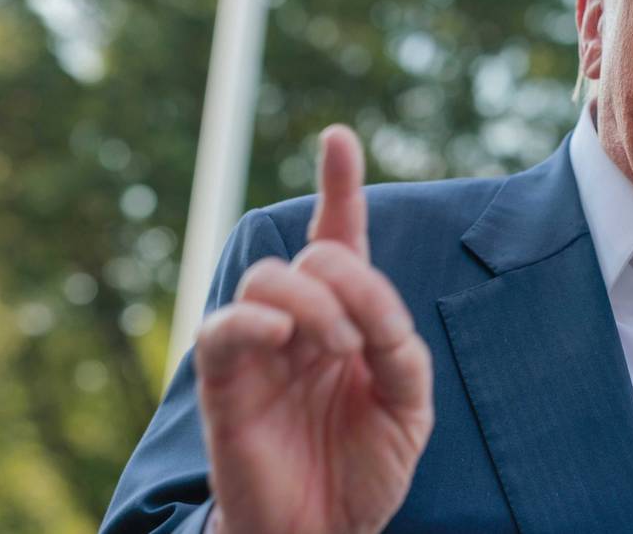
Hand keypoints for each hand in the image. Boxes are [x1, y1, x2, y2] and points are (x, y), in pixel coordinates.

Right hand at [195, 125, 433, 533]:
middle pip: (309, 258)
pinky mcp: (225, 382)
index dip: (340, 187)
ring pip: (268, 278)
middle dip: (344, 281)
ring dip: (312, 302)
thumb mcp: (408, 403)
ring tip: (336, 349)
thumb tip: (367, 306)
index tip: (339, 137)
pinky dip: (255, 321)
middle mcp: (301, 324)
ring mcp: (261, 349)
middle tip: (362, 340)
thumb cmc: (366, 467)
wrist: (328, 532)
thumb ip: (398, 345)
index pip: (340, 241)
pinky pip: (224, 328)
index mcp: (347, 320)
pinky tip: (283, 338)